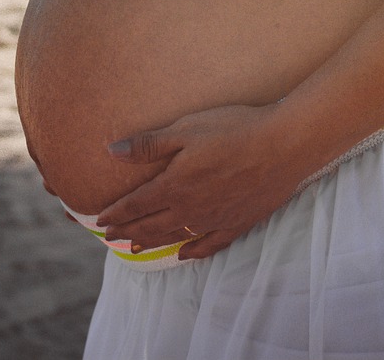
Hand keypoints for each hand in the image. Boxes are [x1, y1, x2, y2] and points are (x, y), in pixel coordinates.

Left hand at [96, 103, 308, 259]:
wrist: (284, 145)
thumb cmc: (234, 129)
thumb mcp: (186, 129)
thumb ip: (149, 144)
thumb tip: (112, 151)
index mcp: (174, 185)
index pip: (136, 205)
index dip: (115, 213)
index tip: (99, 221)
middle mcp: (190, 209)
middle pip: (151, 225)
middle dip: (127, 231)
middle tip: (109, 237)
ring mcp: (215, 219)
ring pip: (175, 237)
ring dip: (152, 243)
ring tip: (136, 247)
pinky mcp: (238, 223)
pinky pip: (209, 245)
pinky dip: (193, 252)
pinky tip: (183, 255)